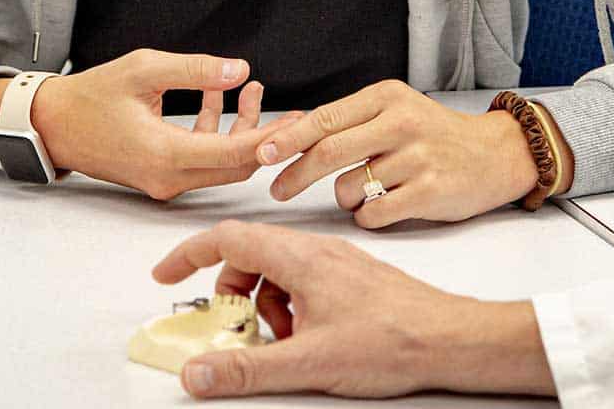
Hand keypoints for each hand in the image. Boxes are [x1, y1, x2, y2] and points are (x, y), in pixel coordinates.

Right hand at [14, 50, 298, 200]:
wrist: (53, 125)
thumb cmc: (91, 97)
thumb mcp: (144, 70)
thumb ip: (195, 70)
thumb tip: (240, 70)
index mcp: (165, 155)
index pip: (233, 155)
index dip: (271, 139)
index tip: (299, 122)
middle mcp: (168, 178)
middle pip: (235, 167)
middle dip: (267, 138)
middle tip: (296, 112)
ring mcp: (164, 181)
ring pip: (220, 164)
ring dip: (241, 130)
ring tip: (257, 90)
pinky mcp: (161, 176)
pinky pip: (201, 160)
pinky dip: (216, 133)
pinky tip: (221, 96)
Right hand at [152, 220, 554, 398]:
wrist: (450, 340)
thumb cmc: (394, 341)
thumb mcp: (308, 362)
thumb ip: (246, 369)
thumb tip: (197, 373)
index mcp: (301, 258)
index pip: (228, 239)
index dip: (188, 256)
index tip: (164, 277)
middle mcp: (317, 251)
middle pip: (250, 255)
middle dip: (230, 294)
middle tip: (231, 331)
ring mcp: (337, 263)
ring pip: (278, 271)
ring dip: (263, 305)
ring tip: (278, 342)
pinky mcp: (352, 279)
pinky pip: (304, 282)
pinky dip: (290, 309)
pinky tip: (305, 340)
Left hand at [256, 80, 538, 226]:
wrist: (495, 154)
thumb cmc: (435, 135)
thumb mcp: (396, 111)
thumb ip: (351, 121)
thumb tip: (291, 137)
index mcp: (387, 97)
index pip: (325, 118)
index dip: (289, 138)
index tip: (262, 153)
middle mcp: (401, 122)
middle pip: (329, 151)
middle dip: (295, 174)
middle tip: (277, 189)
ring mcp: (417, 157)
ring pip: (349, 189)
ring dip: (344, 199)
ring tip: (366, 192)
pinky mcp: (430, 191)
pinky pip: (374, 214)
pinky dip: (367, 217)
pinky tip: (382, 208)